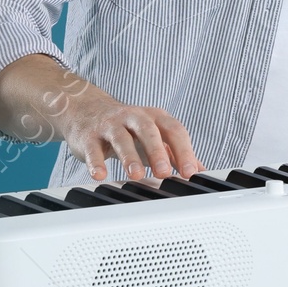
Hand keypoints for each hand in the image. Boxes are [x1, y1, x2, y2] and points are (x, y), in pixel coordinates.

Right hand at [0, 54, 199, 181]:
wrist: (87, 110)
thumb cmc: (128, 129)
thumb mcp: (154, 137)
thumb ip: (175, 153)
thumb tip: (200, 170)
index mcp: (155, 117)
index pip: (173, 131)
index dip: (184, 151)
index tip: (190, 173)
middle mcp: (134, 117)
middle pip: (148, 130)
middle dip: (157, 151)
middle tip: (164, 172)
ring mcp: (110, 125)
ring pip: (121, 138)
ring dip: (129, 157)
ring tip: (135, 175)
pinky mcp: (89, 135)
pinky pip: (92, 148)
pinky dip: (96, 162)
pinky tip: (100, 175)